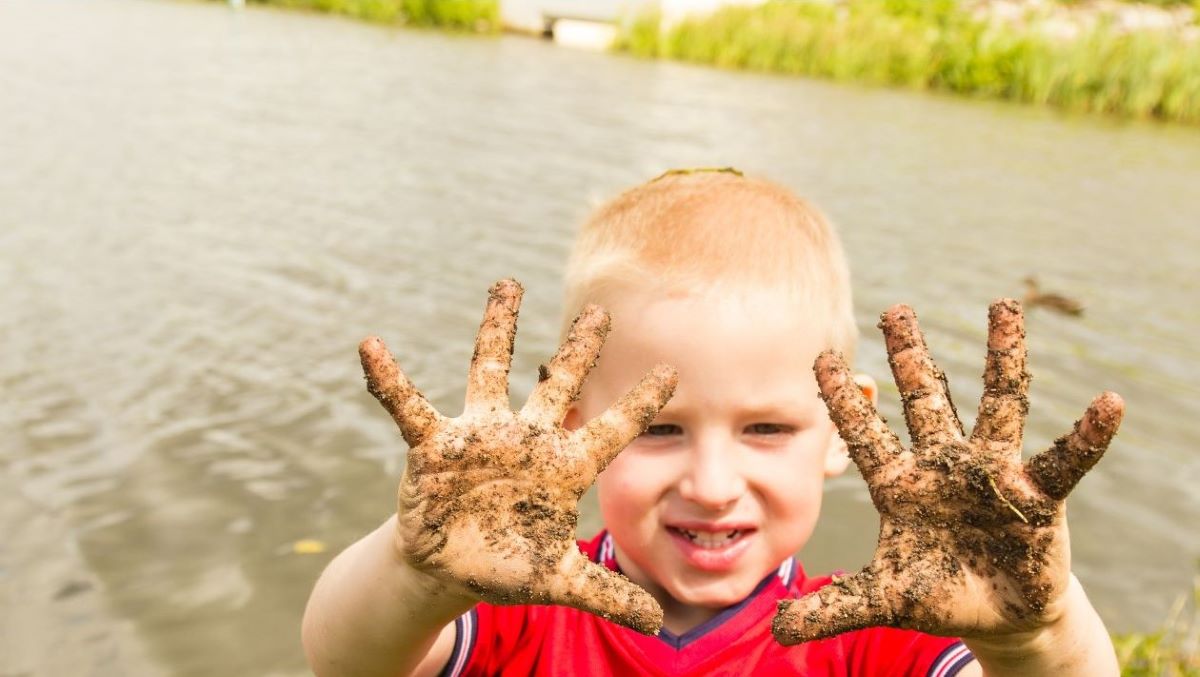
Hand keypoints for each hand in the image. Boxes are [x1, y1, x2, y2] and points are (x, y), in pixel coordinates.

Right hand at [358, 279, 676, 634]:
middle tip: (600, 311)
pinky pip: (408, 406)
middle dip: (578, 349)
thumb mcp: (558, 580)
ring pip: (490, 371)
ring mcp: (479, 436)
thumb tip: (658, 624)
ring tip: (507, 284)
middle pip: (557, 384)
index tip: (671, 372)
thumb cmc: (508, 565)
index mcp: (561, 468)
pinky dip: (389, 379)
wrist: (450, 567)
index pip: (607, 431)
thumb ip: (605, 592)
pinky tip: (370, 346)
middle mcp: (525, 440)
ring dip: (497, 328)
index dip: (637, 405)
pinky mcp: (434, 445)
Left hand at [773, 300, 1123, 643]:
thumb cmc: (938, 593)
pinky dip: (1087, 436)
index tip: (818, 358)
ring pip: (996, 405)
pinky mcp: (1038, 496)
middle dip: (911, 357)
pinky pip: (1065, 460)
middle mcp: (945, 466)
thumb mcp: (882, 599)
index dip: (842, 401)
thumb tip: (778, 630)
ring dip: (1002, 357)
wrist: (998, 616)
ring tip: (1006, 306)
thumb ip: (833, 607)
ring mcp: (993, 474)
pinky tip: (1110, 406)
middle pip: (925, 401)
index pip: (865, 435)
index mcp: (901, 484)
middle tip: (895, 309)